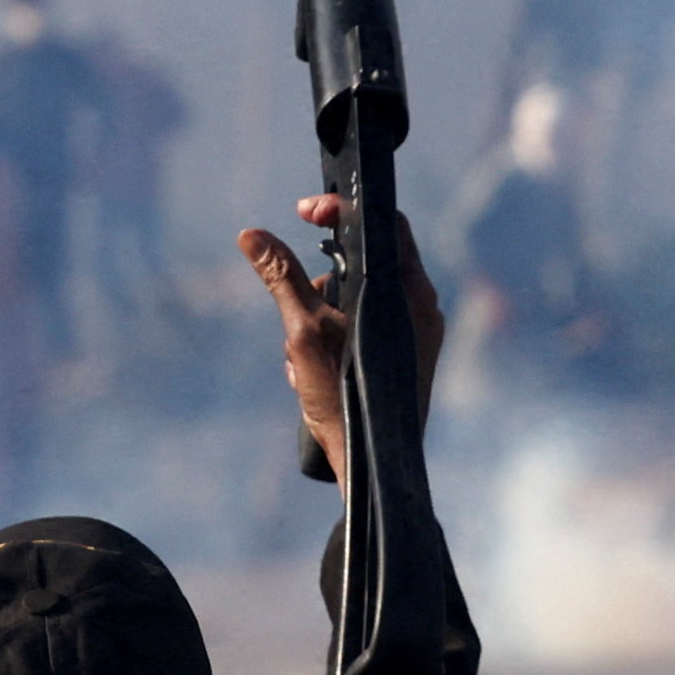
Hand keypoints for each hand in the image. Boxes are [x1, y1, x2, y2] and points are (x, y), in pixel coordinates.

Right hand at [236, 193, 443, 486]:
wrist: (373, 466)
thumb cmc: (345, 396)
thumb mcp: (303, 331)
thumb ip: (282, 277)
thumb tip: (252, 235)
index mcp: (408, 290)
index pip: (381, 221)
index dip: (339, 208)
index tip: (303, 213)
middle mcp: (421, 306)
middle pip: (364, 261)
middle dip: (318, 282)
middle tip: (296, 312)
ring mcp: (417, 333)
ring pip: (359, 297)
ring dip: (319, 316)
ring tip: (300, 360)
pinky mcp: (407, 356)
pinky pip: (366, 325)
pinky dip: (334, 336)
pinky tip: (311, 372)